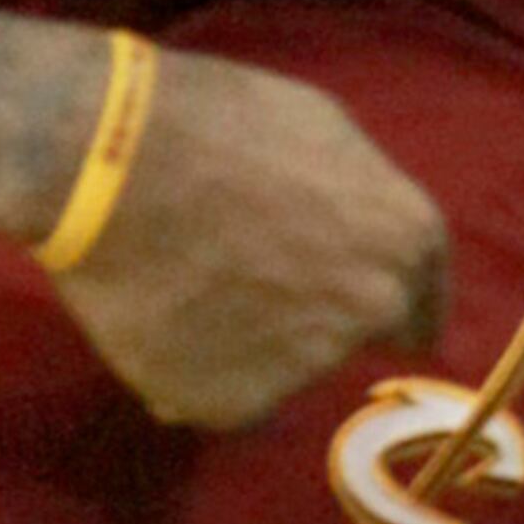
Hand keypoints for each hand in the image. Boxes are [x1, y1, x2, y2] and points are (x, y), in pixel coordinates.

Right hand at [52, 48, 447, 431]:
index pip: (423, 306)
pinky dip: (194, 370)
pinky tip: (160, 316)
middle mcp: (372, 306)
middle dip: (320, 323)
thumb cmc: (208, 121)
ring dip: (250, 342)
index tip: (366, 320)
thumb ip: (361, 196)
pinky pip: (222, 394)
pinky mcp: (235, 402)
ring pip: (285, 367)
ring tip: (188, 278)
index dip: (390, 309)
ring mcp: (308, 361)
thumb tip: (363, 234)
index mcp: (407, 237)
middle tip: (253, 286)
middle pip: (359, 337)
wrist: (100, 161)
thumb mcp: (319, 127)